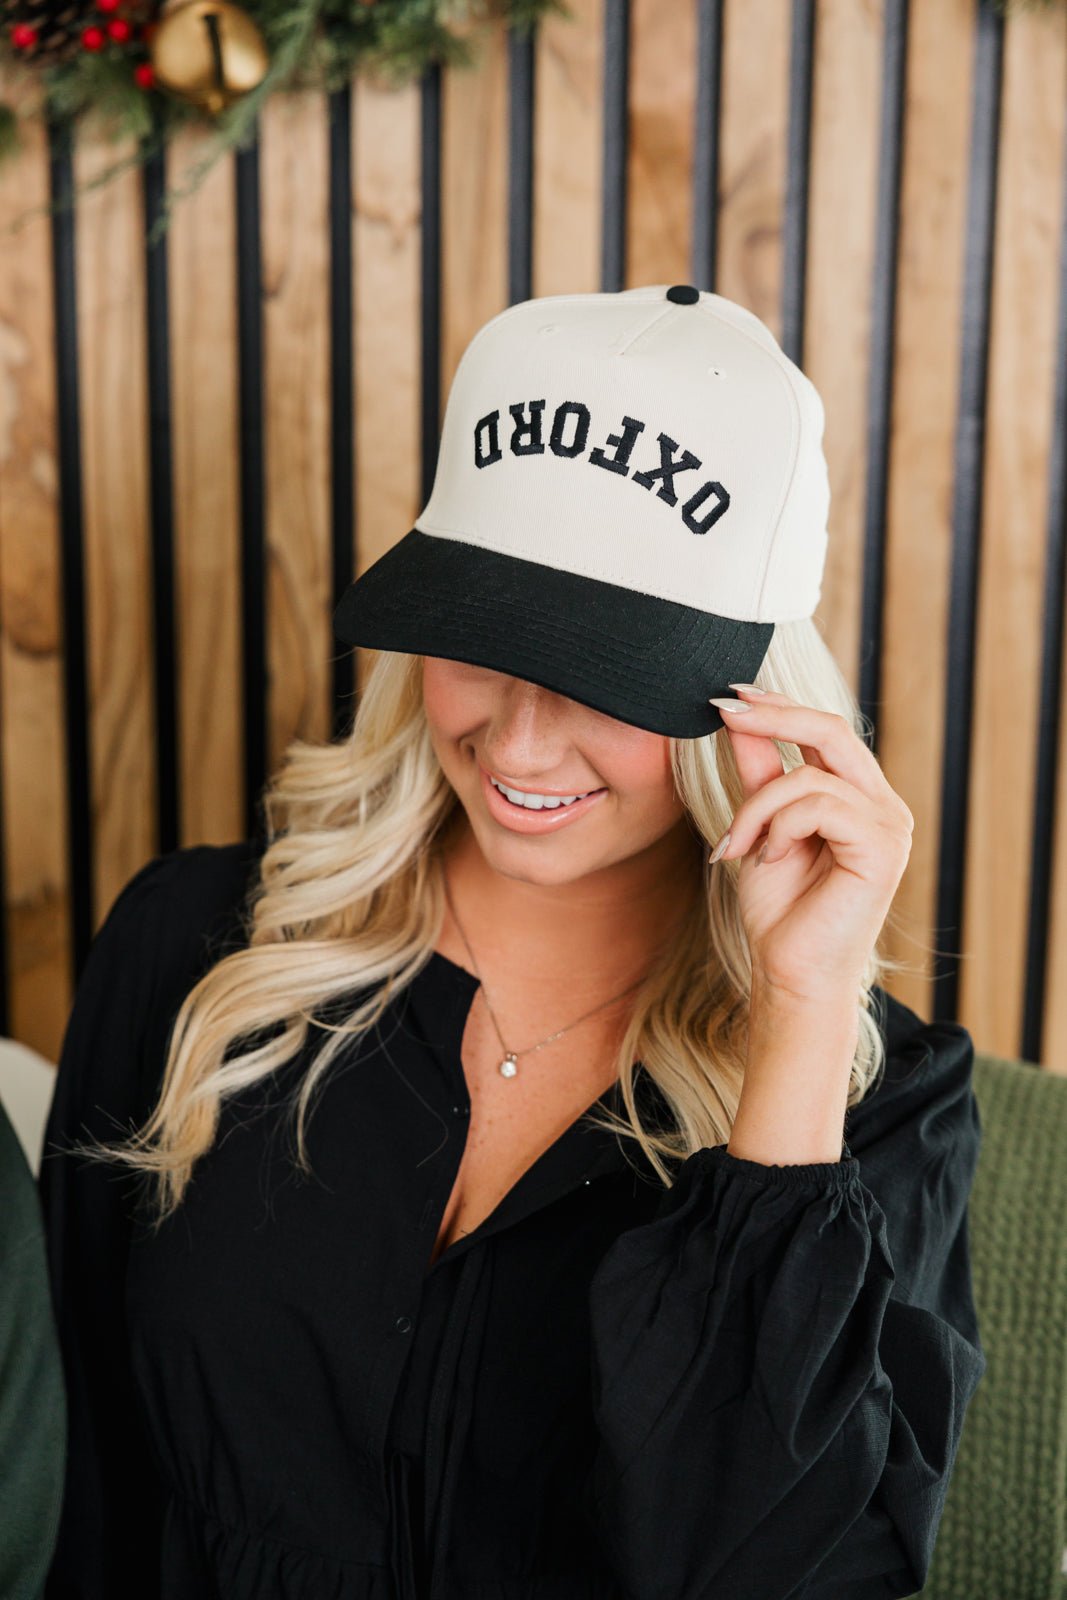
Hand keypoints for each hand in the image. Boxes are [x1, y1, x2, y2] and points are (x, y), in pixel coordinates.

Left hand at [709, 686, 913, 1004]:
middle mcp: (883, 806)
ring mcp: (889, 826)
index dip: (780, 707)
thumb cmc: (779, 908)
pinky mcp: (882, 848)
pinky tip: (769, 859)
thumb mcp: (759, 826)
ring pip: (810, 776)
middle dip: (774, 715)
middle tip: (725, 709)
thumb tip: (738, 717)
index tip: (731, 694)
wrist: (789, 971)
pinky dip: (779, 828)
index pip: (826, 731)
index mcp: (861, 798)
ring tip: (737, 846)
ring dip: (757, 807)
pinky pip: (820, 806)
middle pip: (832, 730)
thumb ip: (759, 773)